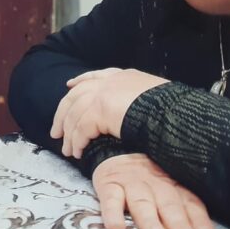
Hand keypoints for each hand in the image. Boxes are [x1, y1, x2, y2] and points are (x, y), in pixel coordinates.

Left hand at [50, 68, 167, 157]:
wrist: (173, 113)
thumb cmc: (171, 110)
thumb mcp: (154, 97)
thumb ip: (138, 100)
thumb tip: (133, 113)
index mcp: (124, 76)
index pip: (95, 76)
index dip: (80, 81)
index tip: (69, 86)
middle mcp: (110, 82)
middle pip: (75, 95)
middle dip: (63, 113)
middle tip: (56, 132)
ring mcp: (103, 93)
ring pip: (75, 114)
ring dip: (69, 134)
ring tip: (68, 151)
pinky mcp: (99, 110)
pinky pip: (81, 129)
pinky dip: (77, 142)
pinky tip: (78, 152)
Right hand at [93, 154, 214, 228]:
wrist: (113, 146)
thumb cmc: (146, 176)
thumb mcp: (169, 184)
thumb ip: (183, 207)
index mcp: (174, 184)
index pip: (190, 203)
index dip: (198, 220)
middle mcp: (155, 183)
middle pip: (169, 204)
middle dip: (178, 224)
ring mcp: (131, 183)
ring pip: (142, 203)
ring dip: (150, 221)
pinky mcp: (108, 183)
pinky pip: (110, 198)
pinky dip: (113, 212)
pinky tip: (116, 227)